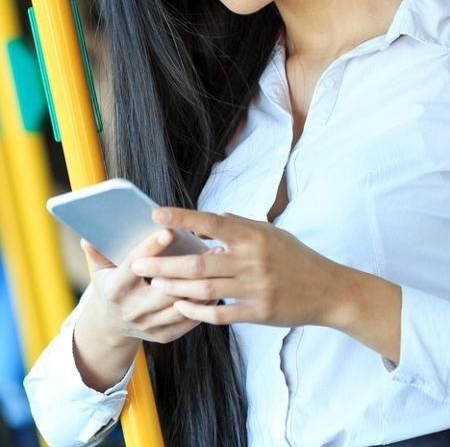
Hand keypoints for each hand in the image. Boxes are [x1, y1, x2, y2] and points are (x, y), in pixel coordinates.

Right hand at [80, 229, 221, 344]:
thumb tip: (87, 235)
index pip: (134, 266)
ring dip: (203, 286)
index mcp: (116, 290)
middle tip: (212, 246)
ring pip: (181, 305)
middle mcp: (132, 310)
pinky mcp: (163, 336)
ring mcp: (149, 326)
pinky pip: (188, 321)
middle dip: (189, 268)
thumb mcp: (100, 271)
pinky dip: (204, 305)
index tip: (169, 230)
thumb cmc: (111, 287)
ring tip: (221, 264)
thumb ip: (98, 253)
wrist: (112, 326)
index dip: (151, 248)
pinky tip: (219, 286)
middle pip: (164, 288)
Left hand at [130, 208, 347, 327]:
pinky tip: (180, 307)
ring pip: (205, 290)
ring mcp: (255, 289)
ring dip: (175, 288)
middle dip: (164, 265)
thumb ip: (239, 225)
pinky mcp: (259, 313)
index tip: (156, 215)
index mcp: (253, 236)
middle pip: (198, 263)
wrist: (327, 290)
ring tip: (153, 285)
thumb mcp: (270, 232)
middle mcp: (252, 261)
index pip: (211, 223)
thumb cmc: (295, 257)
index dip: (182, 218)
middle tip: (138, 265)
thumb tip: (208, 221)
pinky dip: (198, 311)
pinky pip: (221, 314)